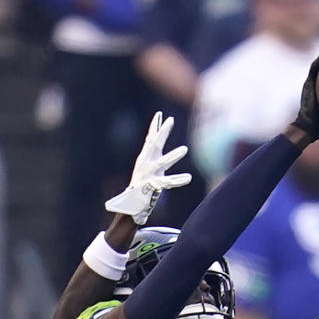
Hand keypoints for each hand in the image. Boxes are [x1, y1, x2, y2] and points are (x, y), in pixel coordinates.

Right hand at [105, 111, 191, 225]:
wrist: (131, 204)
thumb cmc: (141, 184)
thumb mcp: (146, 165)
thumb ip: (152, 151)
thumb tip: (153, 137)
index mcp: (145, 158)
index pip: (150, 139)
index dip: (155, 126)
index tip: (160, 114)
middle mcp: (146, 164)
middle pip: (155, 145)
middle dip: (162, 132)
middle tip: (170, 120)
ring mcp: (149, 174)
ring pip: (162, 163)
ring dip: (173, 156)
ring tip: (185, 149)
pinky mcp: (153, 186)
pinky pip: (168, 182)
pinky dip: (178, 180)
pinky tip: (188, 178)